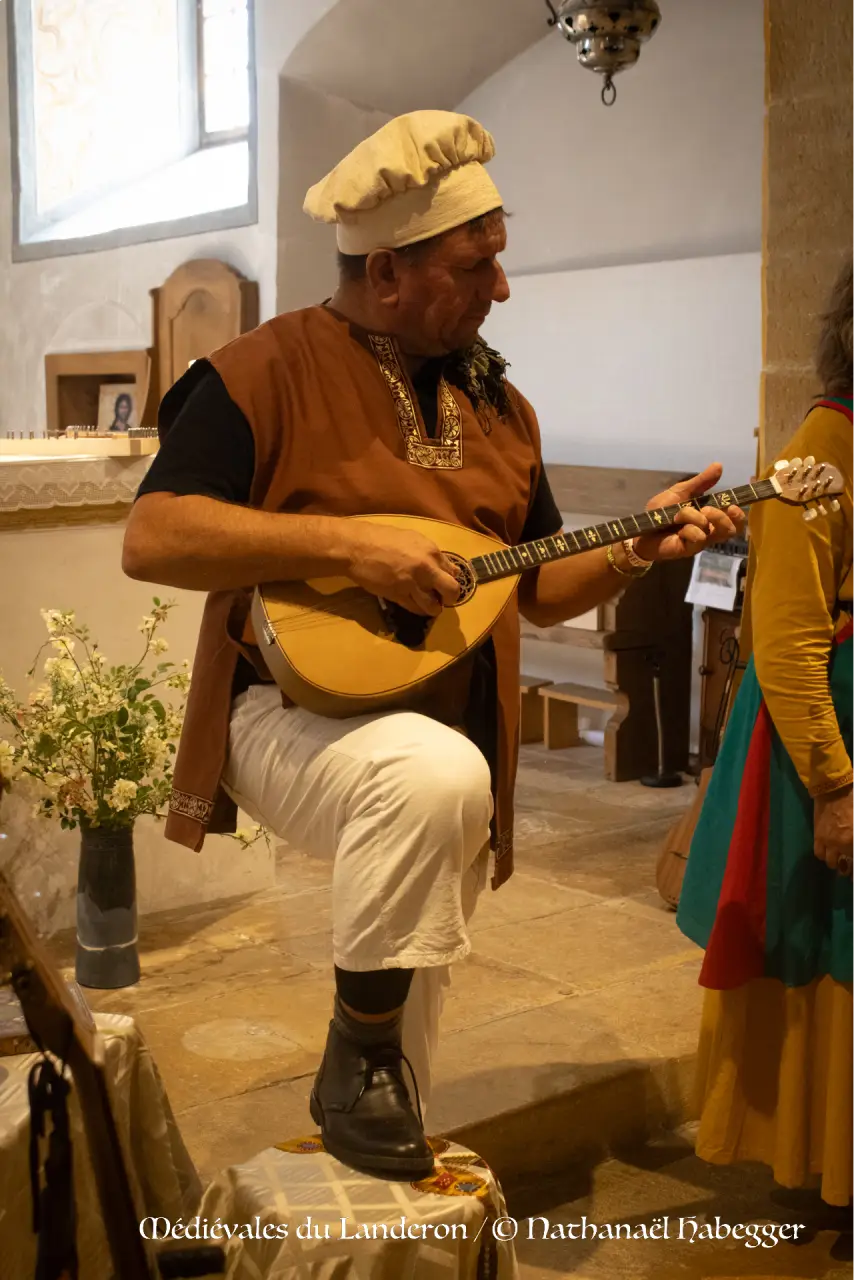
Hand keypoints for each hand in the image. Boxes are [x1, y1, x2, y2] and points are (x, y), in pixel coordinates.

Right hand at [345, 521, 460, 615]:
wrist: (357, 547)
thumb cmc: (381, 538)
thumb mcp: (411, 539)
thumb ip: (428, 553)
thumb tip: (440, 566)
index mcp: (431, 551)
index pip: (454, 571)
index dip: (451, 579)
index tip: (445, 583)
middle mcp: (426, 568)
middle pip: (452, 590)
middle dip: (451, 598)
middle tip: (444, 599)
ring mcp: (412, 584)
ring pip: (434, 606)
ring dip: (434, 608)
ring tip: (429, 605)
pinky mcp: (398, 595)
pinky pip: (415, 609)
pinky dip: (419, 610)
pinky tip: (416, 605)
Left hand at [634, 463, 745, 562]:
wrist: (641, 527)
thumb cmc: (661, 511)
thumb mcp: (681, 492)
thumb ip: (701, 482)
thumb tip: (719, 465)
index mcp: (709, 518)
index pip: (734, 521)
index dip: (739, 515)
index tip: (733, 505)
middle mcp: (708, 531)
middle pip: (731, 529)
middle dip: (721, 516)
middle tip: (706, 510)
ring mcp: (699, 542)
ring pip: (714, 533)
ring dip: (698, 519)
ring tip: (683, 515)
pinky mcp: (689, 549)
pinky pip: (699, 538)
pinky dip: (689, 529)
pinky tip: (677, 528)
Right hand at [814, 784, 853, 877]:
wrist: (834, 788)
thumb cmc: (853, 801)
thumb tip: (853, 843)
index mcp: (853, 840)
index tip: (853, 874)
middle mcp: (841, 845)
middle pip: (845, 865)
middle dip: (848, 868)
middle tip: (849, 866)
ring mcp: (828, 842)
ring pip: (831, 862)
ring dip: (836, 863)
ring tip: (839, 860)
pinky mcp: (818, 836)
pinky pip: (819, 853)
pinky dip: (824, 856)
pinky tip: (828, 853)